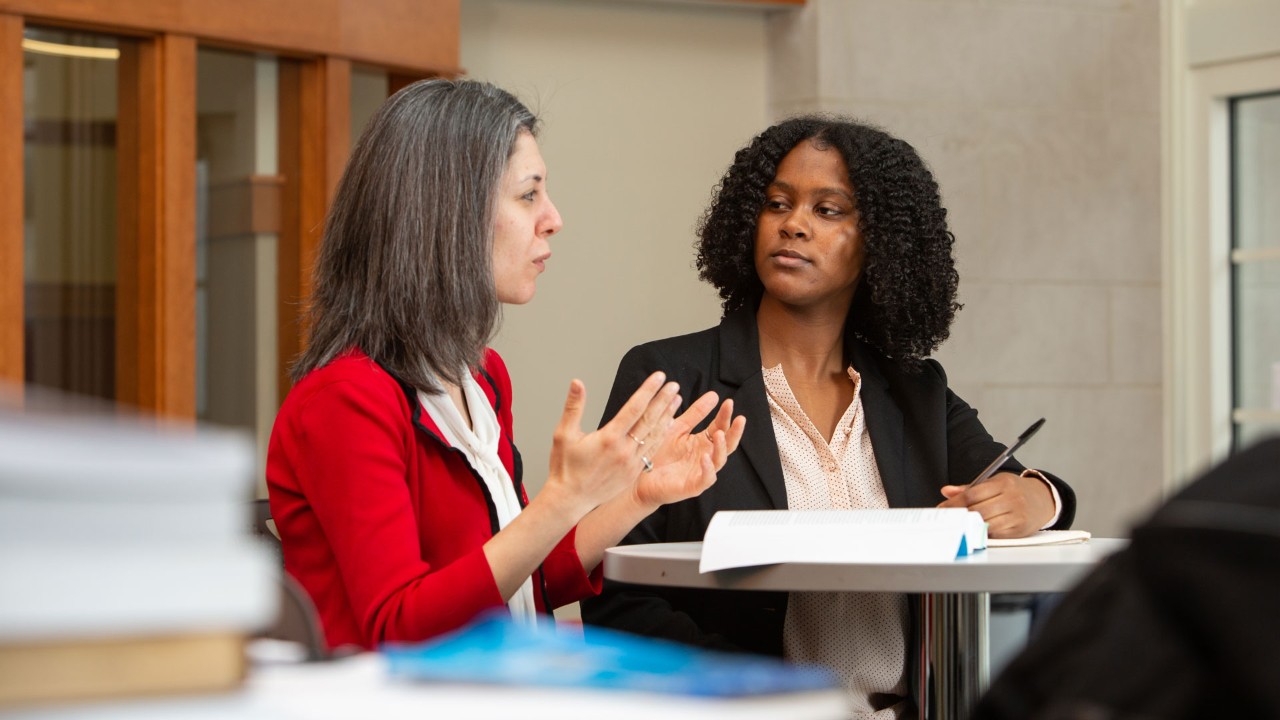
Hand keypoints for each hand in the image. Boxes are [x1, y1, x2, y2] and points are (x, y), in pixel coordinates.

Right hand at [545, 372, 679, 514]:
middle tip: (673, 385)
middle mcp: (623, 451)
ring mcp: (631, 463)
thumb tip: (577, 383)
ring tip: (676, 400)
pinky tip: (667, 425)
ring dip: (666, 416)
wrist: (570, 499)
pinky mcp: (634, 472)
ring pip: (654, 435)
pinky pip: (652, 449)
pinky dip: (661, 435)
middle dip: (663, 400)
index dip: (648, 390)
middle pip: (649, 420)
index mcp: (608, 439)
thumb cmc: (565, 468)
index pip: (634, 408)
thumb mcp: (564, 434)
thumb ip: (573, 406)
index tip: (658, 377)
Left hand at [633, 393, 745, 508]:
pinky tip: (706, 457)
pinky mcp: (692, 486)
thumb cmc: (657, 453)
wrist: (638, 477)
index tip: (729, 402)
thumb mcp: (677, 428)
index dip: (725, 416)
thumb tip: (713, 395)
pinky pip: (705, 479)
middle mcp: (705, 456)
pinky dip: (708, 469)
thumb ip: (695, 413)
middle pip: (727, 444)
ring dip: (722, 448)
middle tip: (740, 418)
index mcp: (702, 442)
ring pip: (719, 461)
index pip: (719, 427)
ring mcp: (700, 472)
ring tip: (720, 434)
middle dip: (734, 431)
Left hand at [936, 472, 1054, 538]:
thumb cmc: (1015, 490)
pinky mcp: (1020, 530)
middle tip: (948, 519)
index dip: (955, 502)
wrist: (1043, 500)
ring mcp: (1017, 515)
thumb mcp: (995, 482)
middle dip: (960, 515)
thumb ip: (970, 488)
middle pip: (978, 510)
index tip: (943, 508)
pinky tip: (976, 530)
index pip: (973, 494)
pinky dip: (984, 533)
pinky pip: (996, 534)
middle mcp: (1012, 498)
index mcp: (1003, 483)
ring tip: (960, 524)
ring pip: (987, 523)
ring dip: (970, 525)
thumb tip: (946, 491)